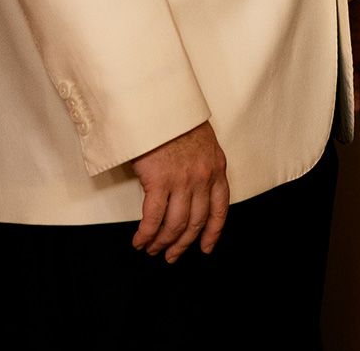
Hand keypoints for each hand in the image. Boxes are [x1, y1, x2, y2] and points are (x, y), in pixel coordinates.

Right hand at [129, 120, 228, 262]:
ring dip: (162, 242)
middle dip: (182, 244)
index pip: (219, 209)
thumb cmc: (175, 119)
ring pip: (175, 225)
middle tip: (171, 256)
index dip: (212, 233)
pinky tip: (140, 240)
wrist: (159, 103)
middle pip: (195, 222)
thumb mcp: (202, 141)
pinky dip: (146, 234)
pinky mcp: (159, 181)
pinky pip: (153, 218)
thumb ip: (203, 165)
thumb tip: (191, 188)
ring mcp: (182, 181)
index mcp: (216, 168)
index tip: (205, 247)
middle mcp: (203, 178)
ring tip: (152, 249)